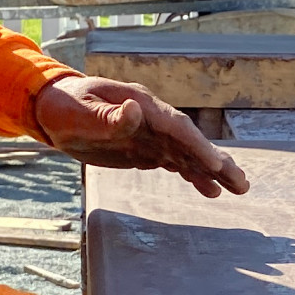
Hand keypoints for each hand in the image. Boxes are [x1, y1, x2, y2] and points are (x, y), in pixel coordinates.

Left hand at [33, 75, 246, 197]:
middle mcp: (152, 118)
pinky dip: (193, 175)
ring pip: (187, 154)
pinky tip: (210, 190)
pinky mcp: (145, 149)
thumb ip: (106, 115)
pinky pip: (174, 162)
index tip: (217, 164)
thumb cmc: (64, 106)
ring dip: (213, 171)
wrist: (52, 108)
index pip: (176, 126)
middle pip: (190, 140)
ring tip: (239, 189)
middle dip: (217, 161)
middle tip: (242, 182)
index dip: (197, 145)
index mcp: (140, 104)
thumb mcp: (79, 111)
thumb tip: (133, 110)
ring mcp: (151, 135)